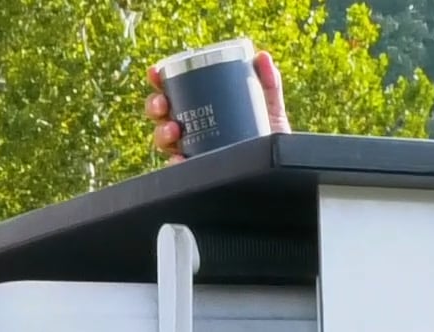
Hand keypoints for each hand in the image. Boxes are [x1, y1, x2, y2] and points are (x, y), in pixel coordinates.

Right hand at [145, 49, 290, 162]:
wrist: (278, 170)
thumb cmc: (268, 139)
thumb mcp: (269, 109)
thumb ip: (268, 84)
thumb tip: (262, 56)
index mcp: (201, 108)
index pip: (174, 91)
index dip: (159, 80)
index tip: (155, 72)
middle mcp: (191, 130)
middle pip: (162, 115)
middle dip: (155, 106)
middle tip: (163, 104)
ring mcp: (191, 152)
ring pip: (163, 141)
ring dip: (161, 133)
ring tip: (174, 131)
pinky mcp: (195, 173)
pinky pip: (177, 170)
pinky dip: (173, 164)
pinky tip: (178, 159)